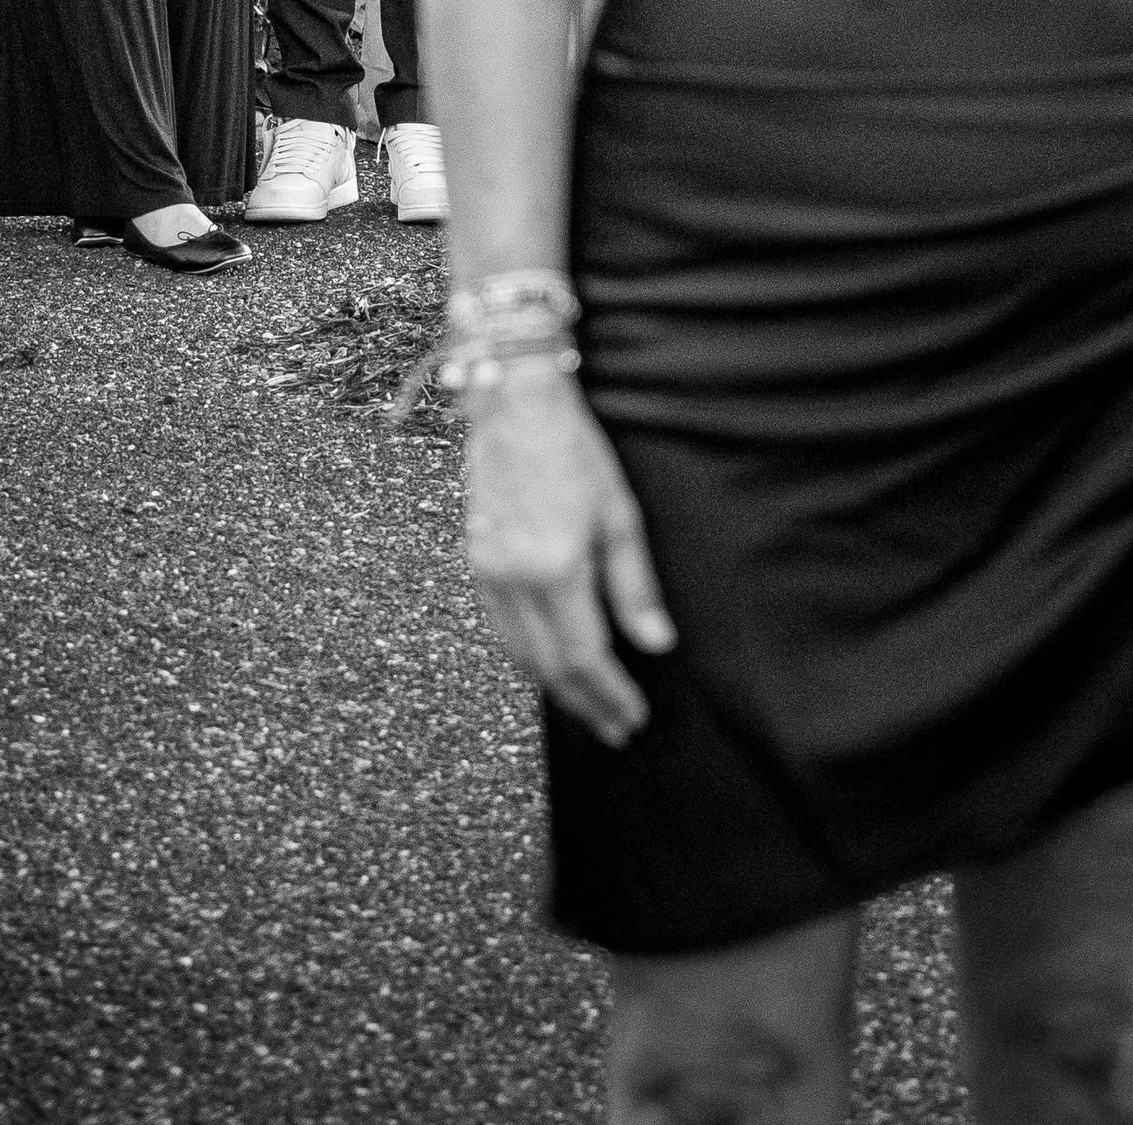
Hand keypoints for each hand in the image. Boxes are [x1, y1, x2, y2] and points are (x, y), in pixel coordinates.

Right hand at [462, 363, 675, 744]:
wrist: (513, 403)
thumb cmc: (574, 449)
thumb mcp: (619, 513)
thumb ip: (635, 586)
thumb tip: (656, 644)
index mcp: (556, 569)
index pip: (586, 656)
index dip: (611, 695)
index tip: (632, 718)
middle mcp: (515, 580)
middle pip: (550, 667)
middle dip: (586, 704)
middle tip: (615, 728)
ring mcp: (488, 573)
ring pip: (520, 655)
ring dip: (556, 688)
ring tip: (588, 706)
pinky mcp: (475, 561)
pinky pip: (501, 629)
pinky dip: (527, 657)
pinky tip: (549, 661)